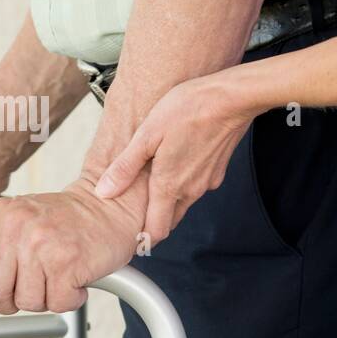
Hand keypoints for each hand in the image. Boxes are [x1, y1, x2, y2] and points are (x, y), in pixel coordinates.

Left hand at [0, 178, 146, 314]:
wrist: (108, 206)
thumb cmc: (61, 222)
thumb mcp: (15, 222)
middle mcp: (14, 226)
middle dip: (8, 299)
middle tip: (28, 285)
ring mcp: (40, 243)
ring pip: (25, 301)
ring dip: (42, 298)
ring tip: (55, 275)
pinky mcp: (67, 262)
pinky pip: (56, 304)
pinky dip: (67, 299)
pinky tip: (73, 278)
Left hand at [94, 72, 255, 242]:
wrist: (232, 98)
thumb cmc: (187, 110)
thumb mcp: (147, 135)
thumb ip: (126, 167)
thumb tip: (104, 192)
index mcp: (169, 186)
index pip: (157, 231)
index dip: (143, 239)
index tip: (130, 238)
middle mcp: (191, 190)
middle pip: (170, 219)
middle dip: (153, 221)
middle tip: (134, 214)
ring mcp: (207, 181)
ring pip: (183, 202)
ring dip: (168, 201)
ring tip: (151, 185)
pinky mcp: (217, 170)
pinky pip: (196, 185)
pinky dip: (184, 183)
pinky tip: (175, 163)